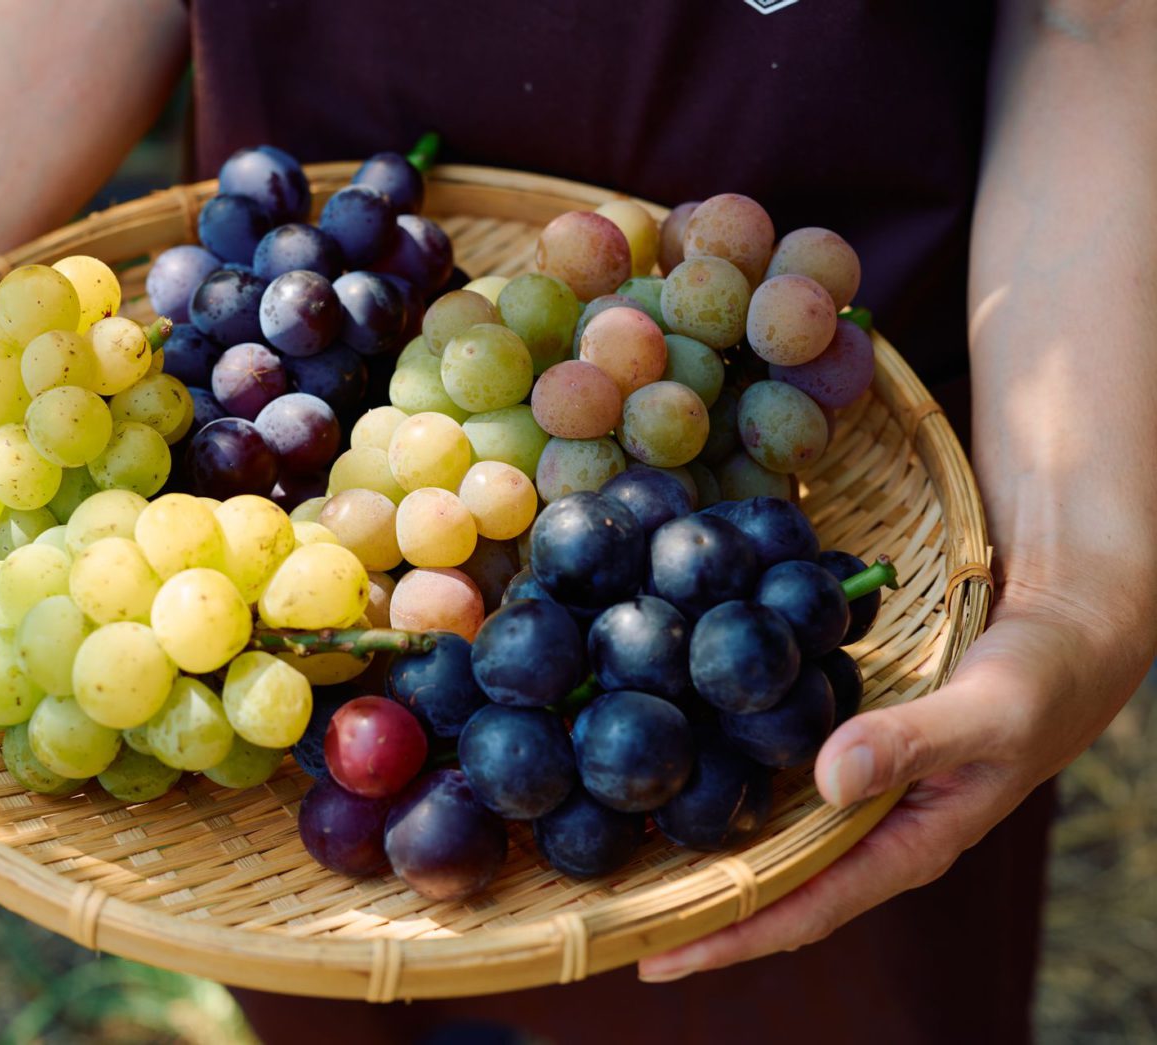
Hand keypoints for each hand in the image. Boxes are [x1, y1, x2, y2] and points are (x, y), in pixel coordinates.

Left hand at [636, 576, 1151, 981]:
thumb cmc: (1043, 681)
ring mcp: (842, 779)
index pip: (801, 909)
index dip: (726, 935)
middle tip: (599, 902)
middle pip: (759, 876)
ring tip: (604, 832)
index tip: (652, 957)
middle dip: (683, 895)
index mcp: (901, 845)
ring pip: (752, 818)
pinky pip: (762, 752)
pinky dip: (712, 751)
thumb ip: (914, 744)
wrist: (1063, 622)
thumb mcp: (990, 714)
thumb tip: (829, 779)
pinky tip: (659, 731)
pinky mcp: (830, 731)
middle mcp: (860, 823)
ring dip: (685, 827)